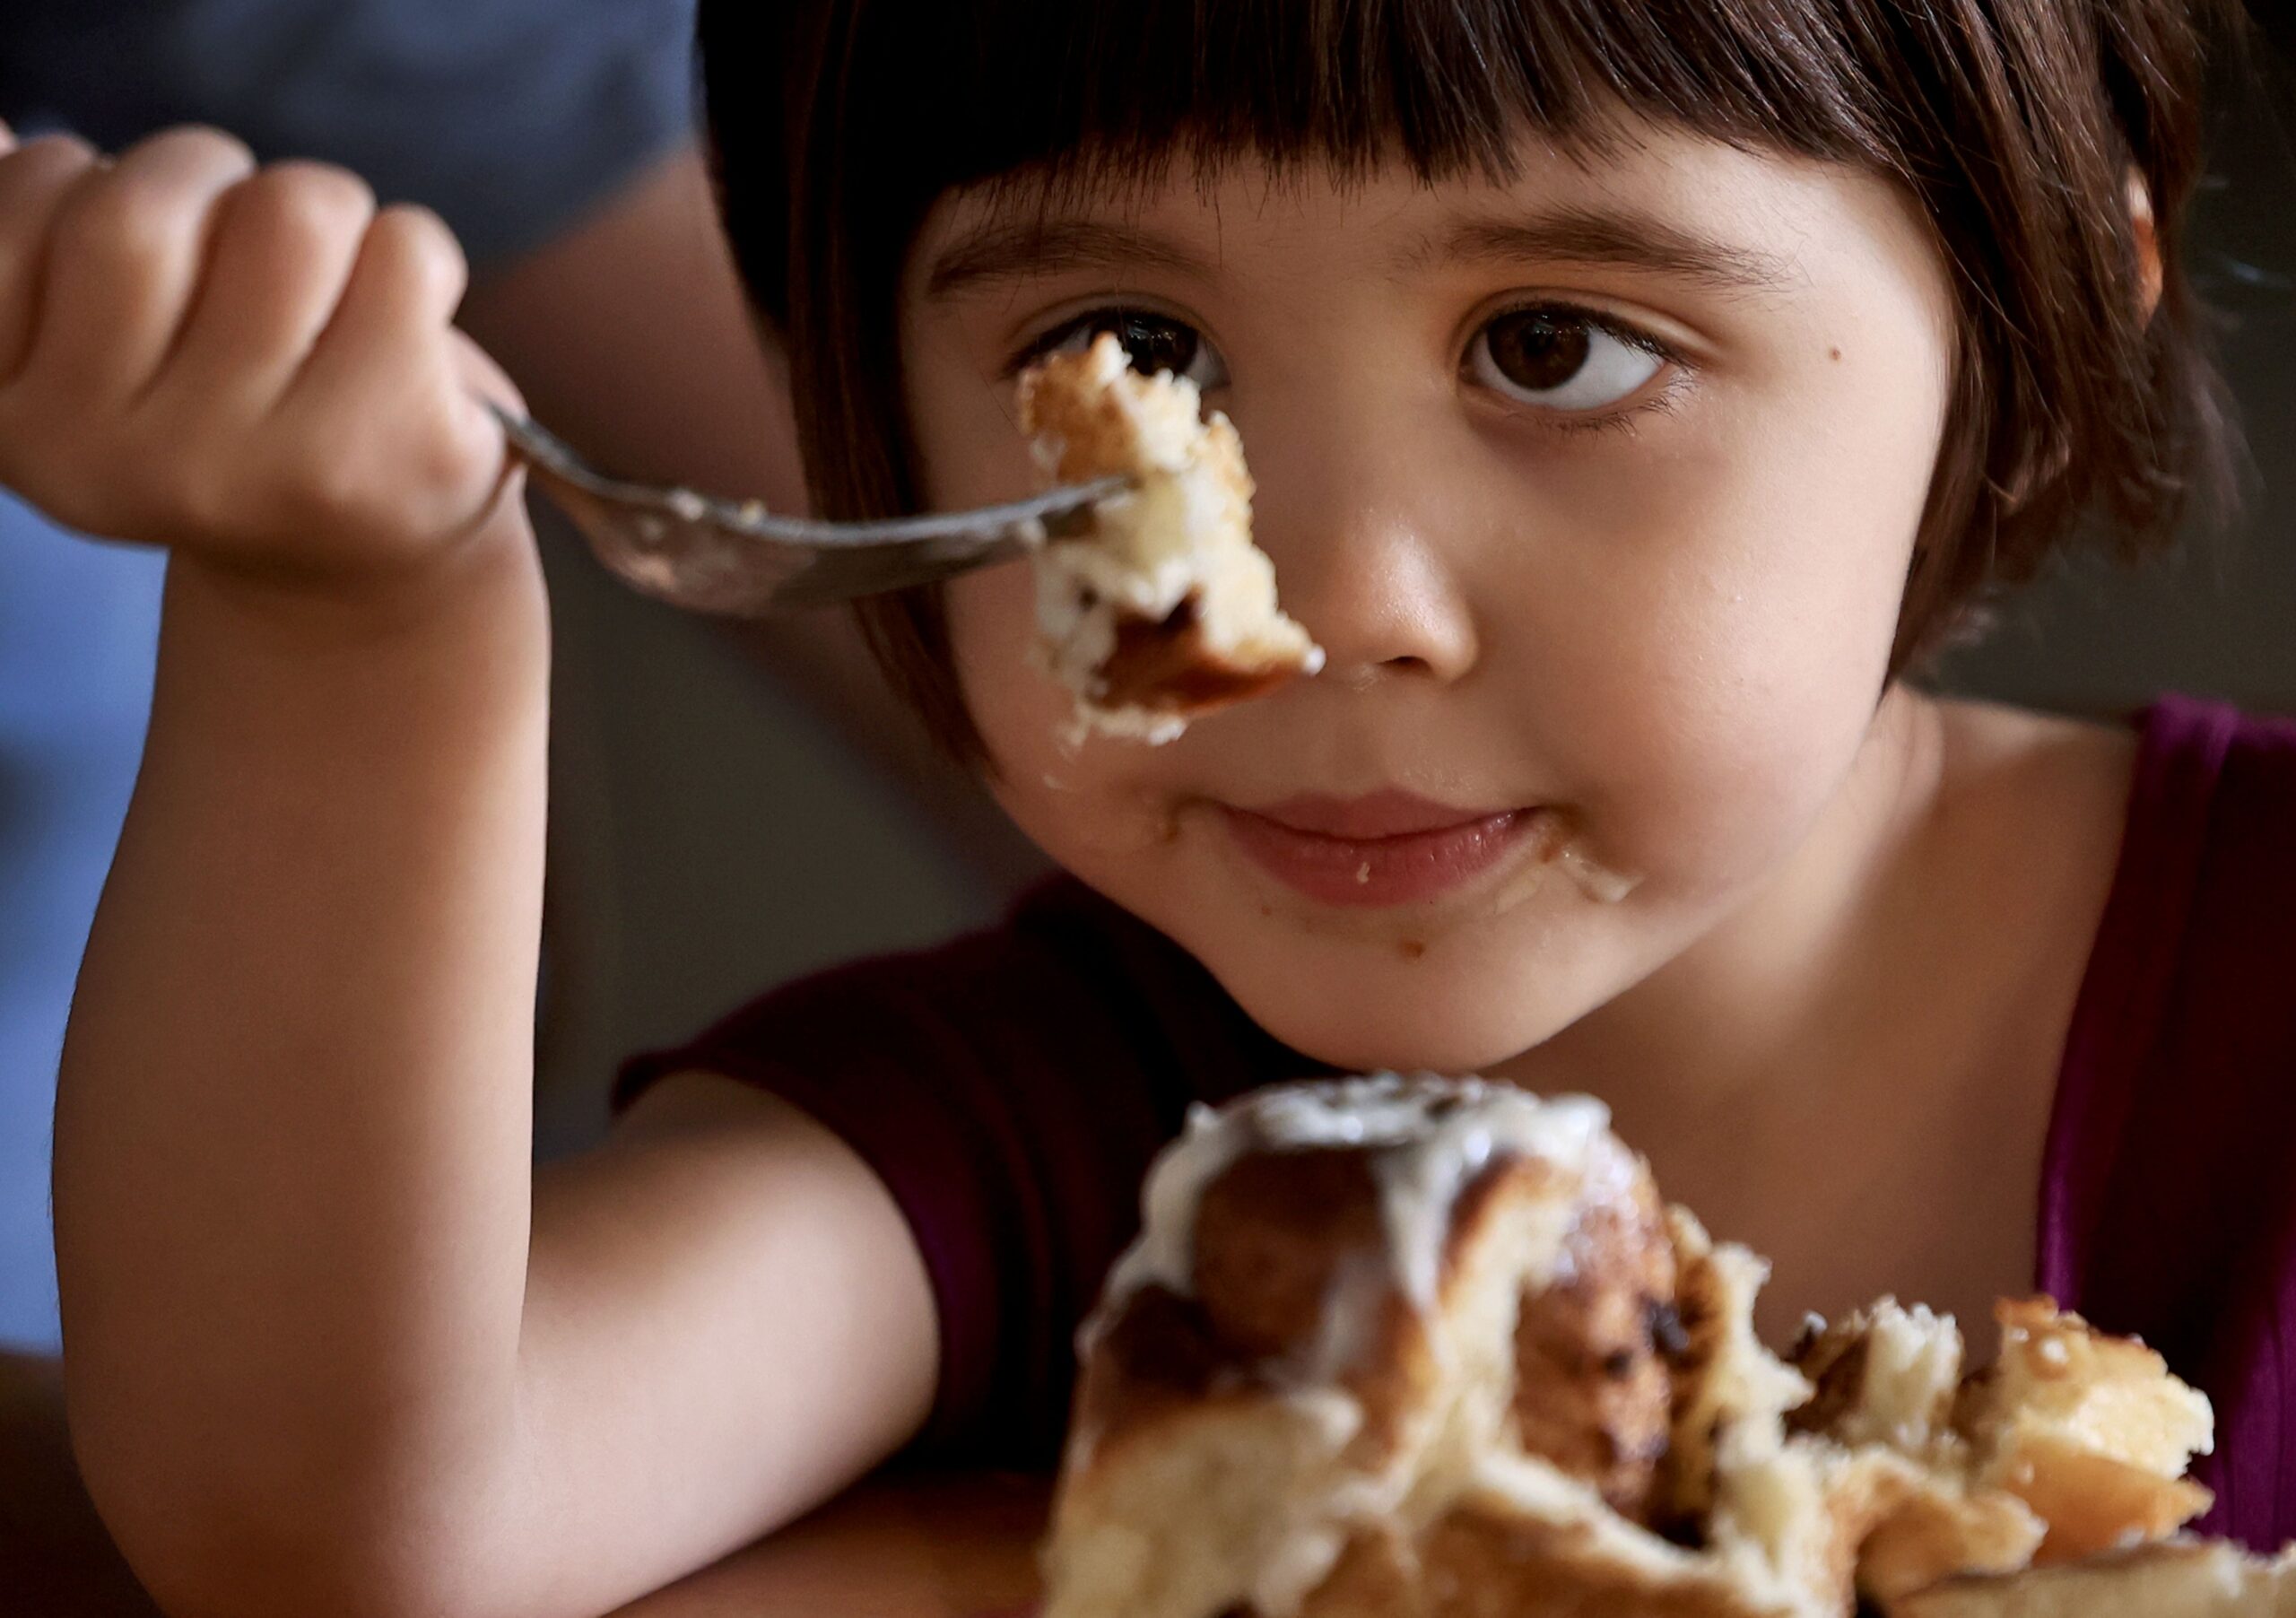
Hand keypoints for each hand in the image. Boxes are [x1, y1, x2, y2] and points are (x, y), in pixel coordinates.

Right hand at [0, 119, 526, 590]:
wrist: (366, 568)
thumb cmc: (228, 411)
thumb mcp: (107, 344)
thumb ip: (40, 248)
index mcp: (17, 422)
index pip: (20, 208)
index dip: (90, 180)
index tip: (146, 245)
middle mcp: (114, 463)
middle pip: (139, 211)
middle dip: (203, 175)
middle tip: (242, 233)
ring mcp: (248, 469)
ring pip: (289, 214)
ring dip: (320, 209)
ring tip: (324, 281)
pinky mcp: (378, 453)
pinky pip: (405, 253)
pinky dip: (415, 256)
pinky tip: (400, 329)